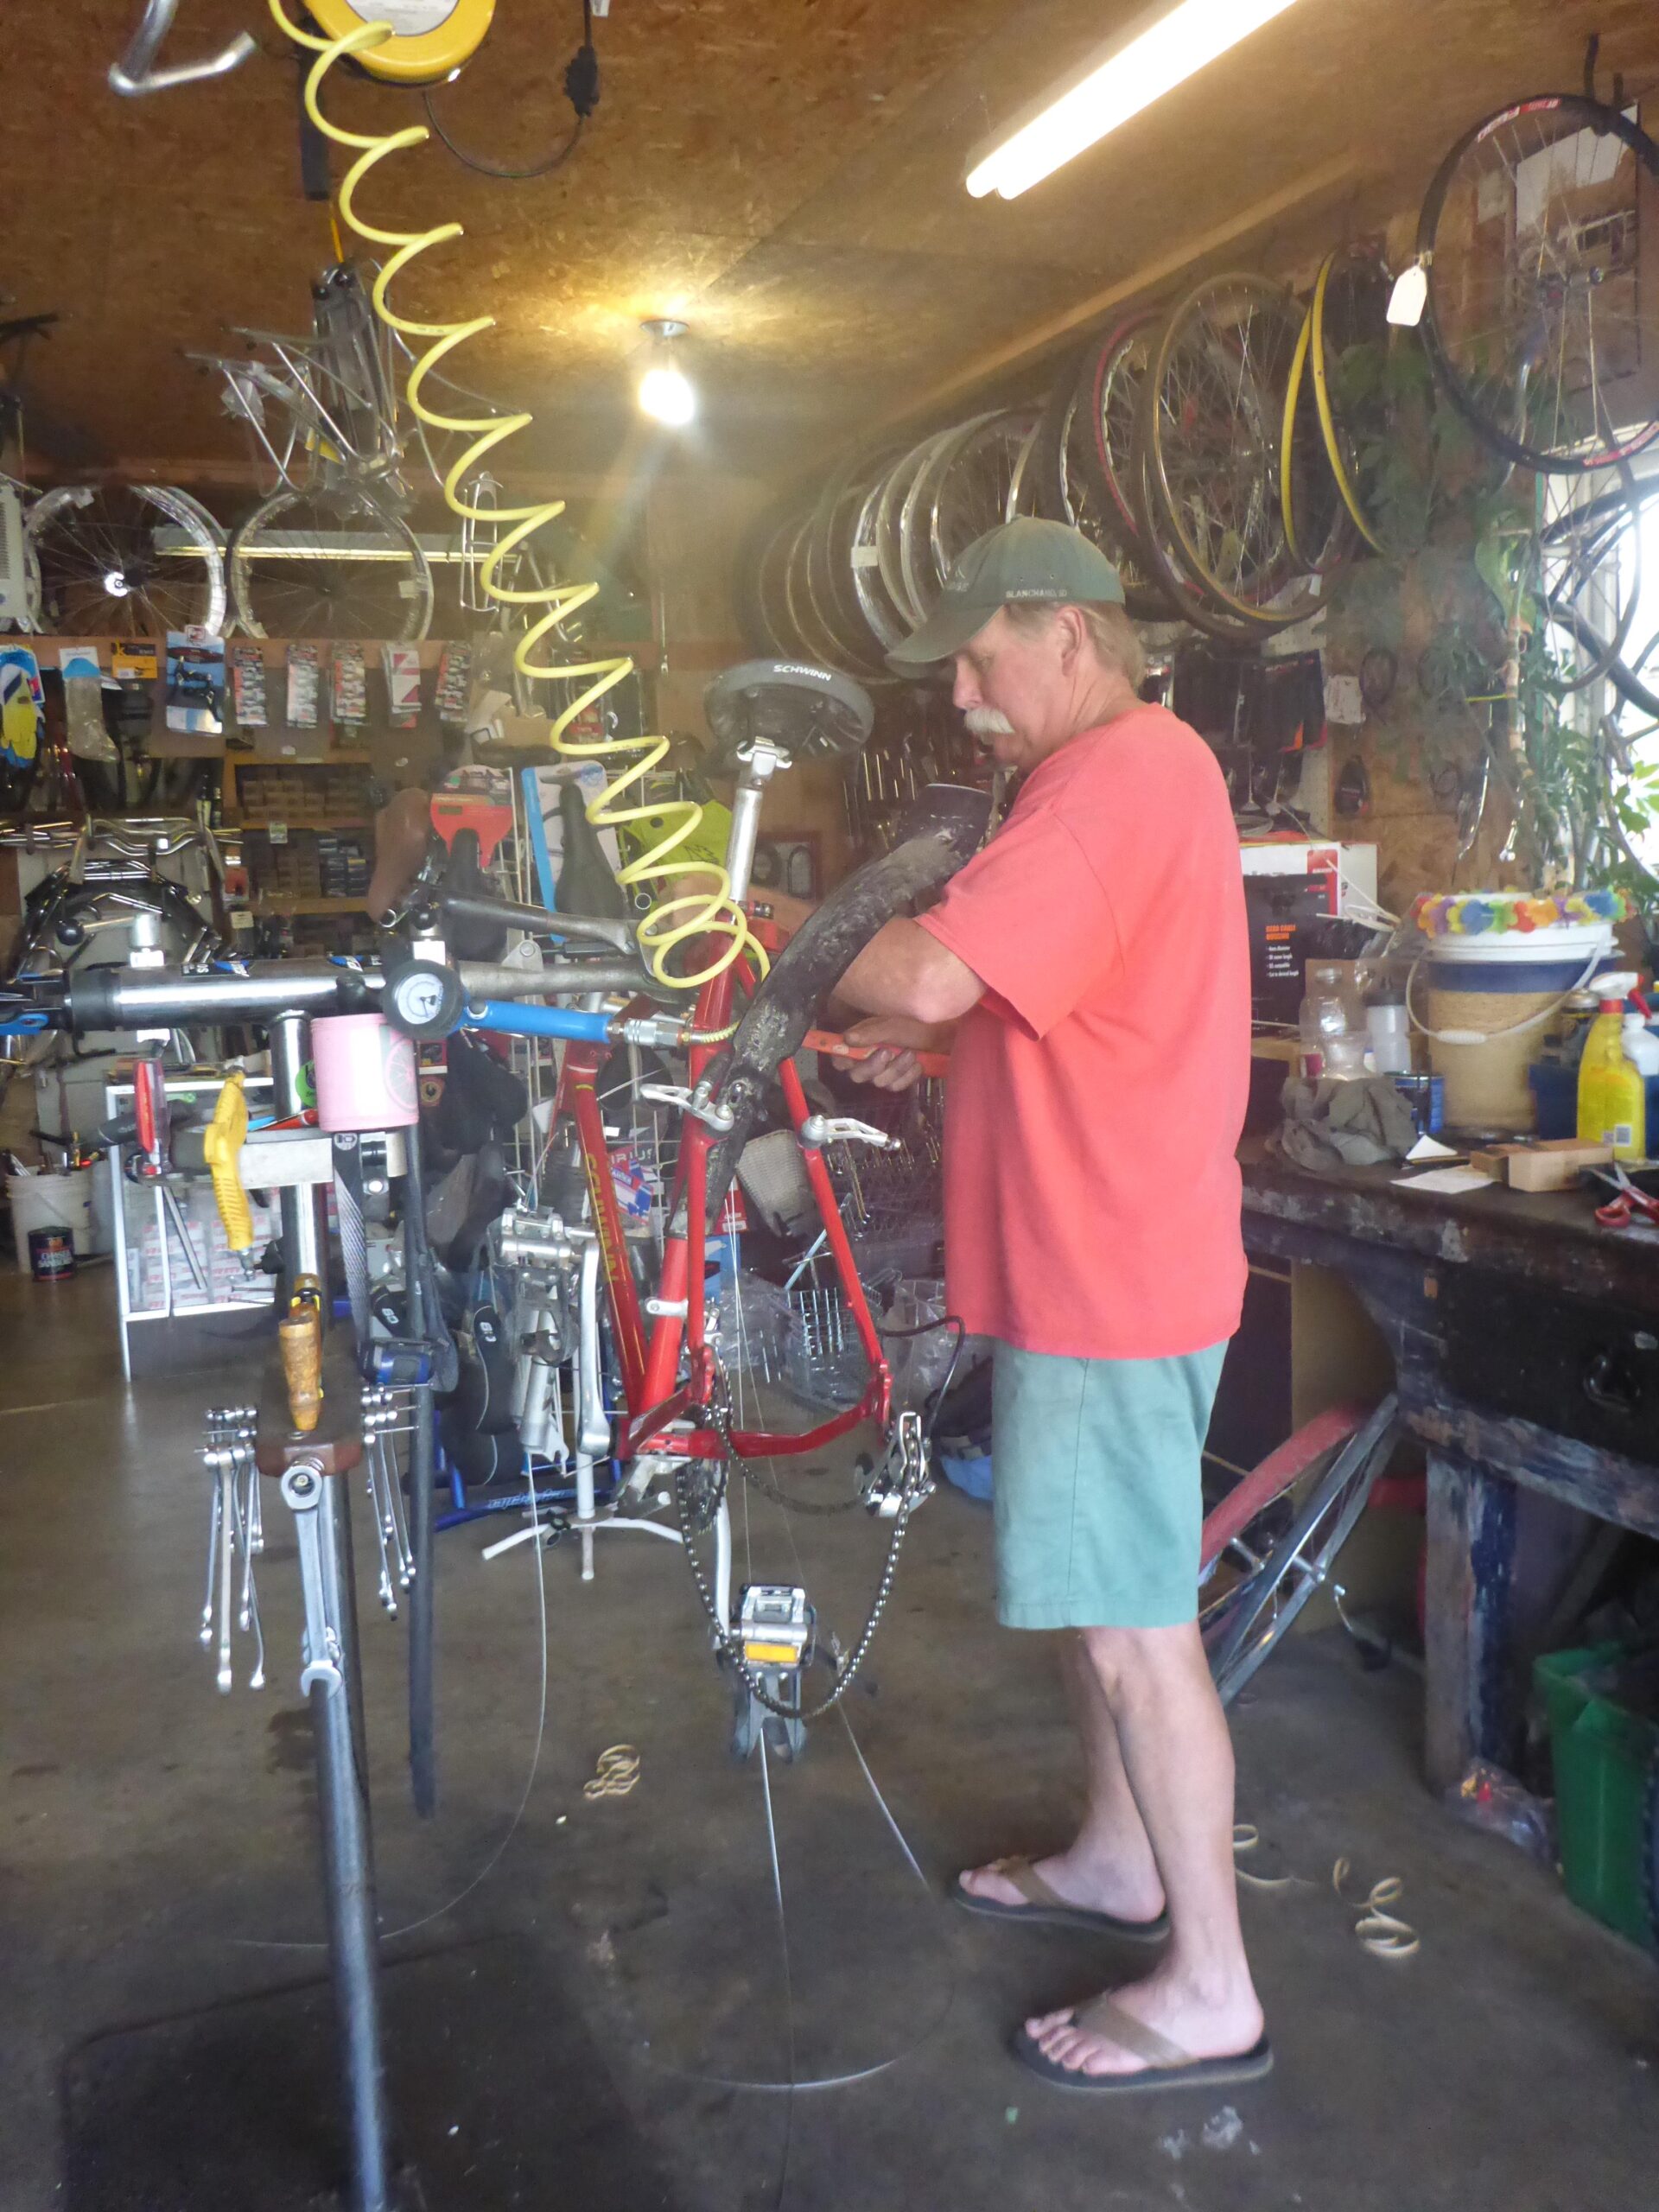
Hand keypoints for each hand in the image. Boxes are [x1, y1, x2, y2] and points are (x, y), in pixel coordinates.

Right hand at [830, 1015, 951, 1091]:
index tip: (853, 1057)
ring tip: (911, 1053)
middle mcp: (868, 1058)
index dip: (842, 1061)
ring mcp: (884, 1071)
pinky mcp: (899, 1080)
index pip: (840, 1058)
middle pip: (857, 1075)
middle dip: (873, 1066)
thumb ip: (870, 1033)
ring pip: (879, 1082)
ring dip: (896, 1069)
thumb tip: (847, 1039)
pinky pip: (896, 1087)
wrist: (945, 1035)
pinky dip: (908, 1076)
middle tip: (888, 1052)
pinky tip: (918, 1064)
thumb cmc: (916, 1025)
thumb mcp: (893, 1025)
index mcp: (861, 1042)